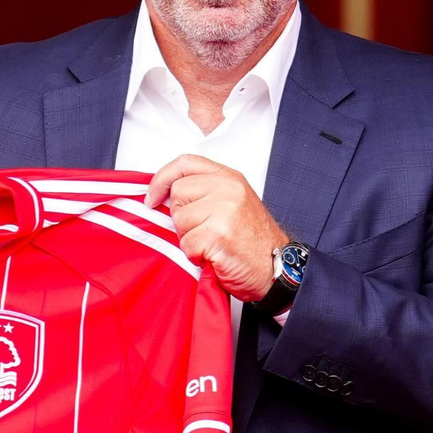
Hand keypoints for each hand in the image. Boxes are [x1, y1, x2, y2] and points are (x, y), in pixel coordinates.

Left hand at [145, 154, 287, 300]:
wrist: (279, 269)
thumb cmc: (254, 242)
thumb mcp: (233, 204)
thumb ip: (205, 193)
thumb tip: (165, 195)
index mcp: (230, 178)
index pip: (185, 163)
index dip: (162, 178)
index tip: (153, 197)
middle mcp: (228, 189)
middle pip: (178, 193)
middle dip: (182, 218)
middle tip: (204, 231)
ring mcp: (224, 209)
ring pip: (179, 220)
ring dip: (189, 239)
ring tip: (213, 244)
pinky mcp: (218, 233)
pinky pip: (186, 244)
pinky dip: (195, 256)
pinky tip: (214, 256)